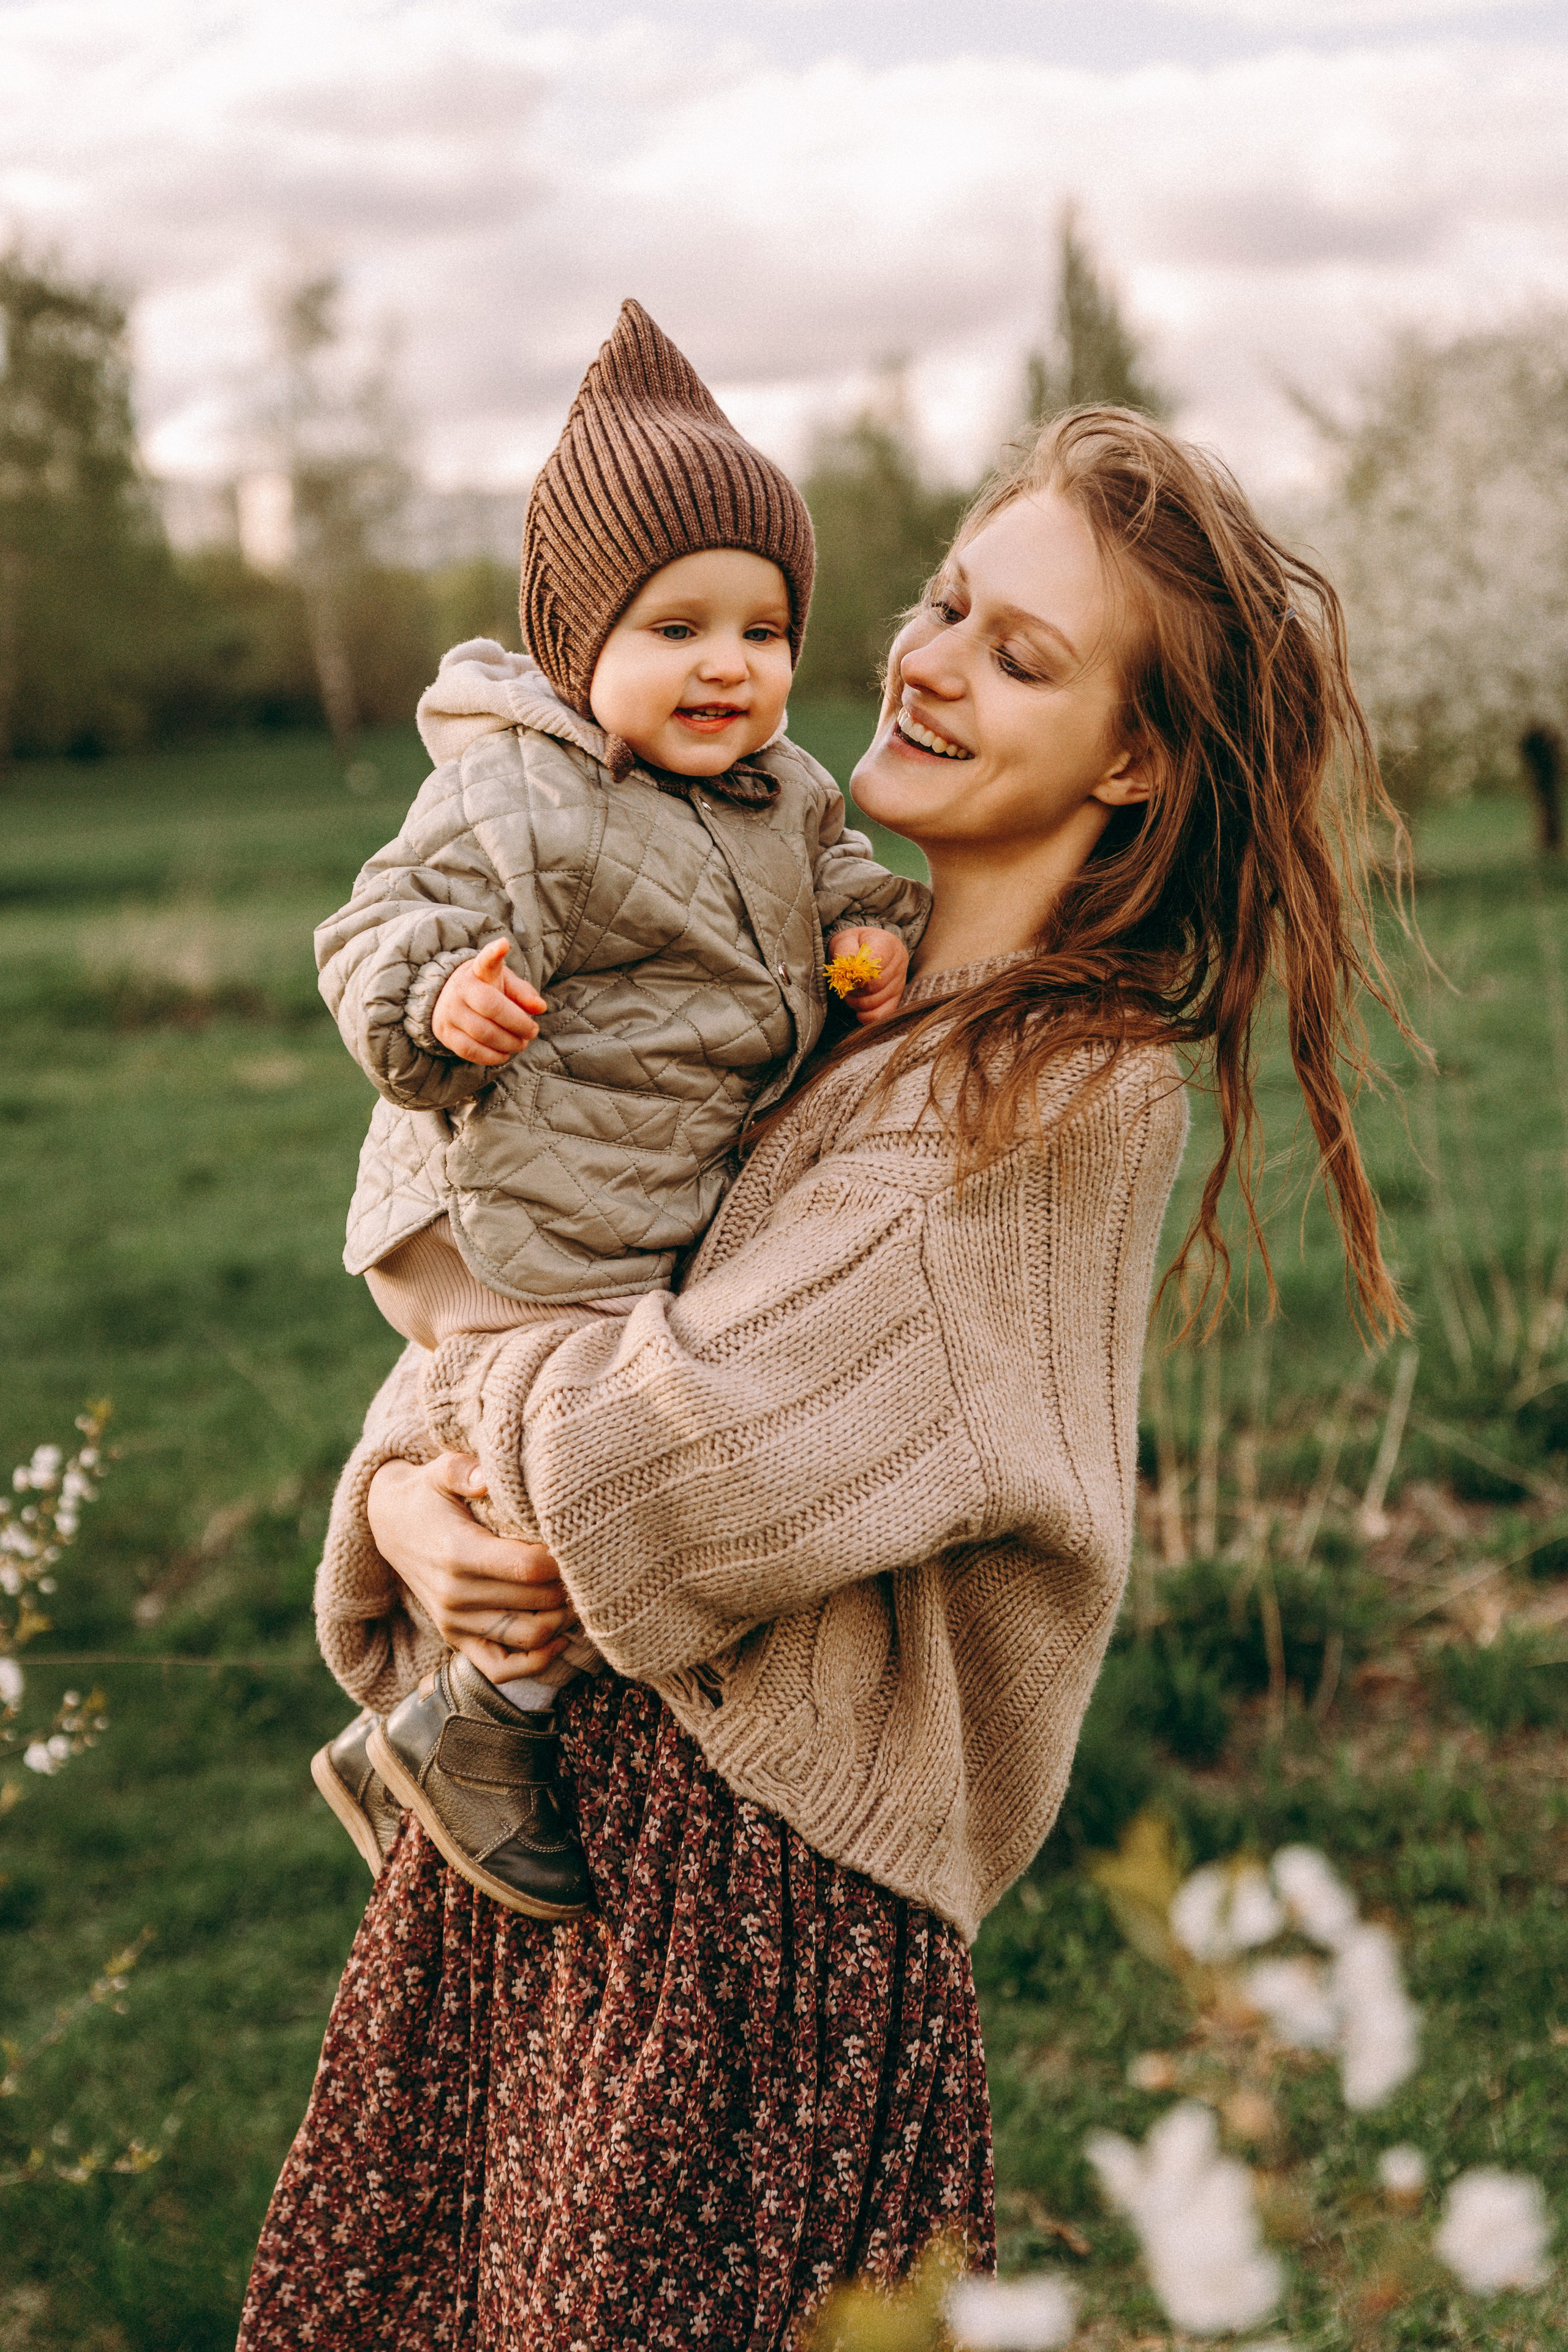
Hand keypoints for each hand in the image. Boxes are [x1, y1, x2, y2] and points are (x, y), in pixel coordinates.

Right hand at [366, 1453, 575, 1680]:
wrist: (390, 1525)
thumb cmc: (428, 1495)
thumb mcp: (440, 1471)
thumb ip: (463, 1470)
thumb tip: (486, 1477)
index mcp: (458, 1552)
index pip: (528, 1568)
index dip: (562, 1559)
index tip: (577, 1541)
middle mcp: (456, 1595)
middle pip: (536, 1602)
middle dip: (571, 1586)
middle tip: (592, 1566)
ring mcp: (455, 1622)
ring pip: (527, 1637)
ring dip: (563, 1620)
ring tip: (580, 1595)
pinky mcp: (456, 1639)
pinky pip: (500, 1668)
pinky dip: (535, 1662)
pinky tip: (560, 1637)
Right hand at [432, 939, 546, 1066]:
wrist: (448, 1000)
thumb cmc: (485, 990)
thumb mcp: (504, 983)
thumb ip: (523, 993)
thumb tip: (540, 1007)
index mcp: (477, 971)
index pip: (485, 961)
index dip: (494, 953)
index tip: (504, 944)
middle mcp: (460, 989)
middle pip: (492, 1008)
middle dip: (518, 1024)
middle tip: (533, 1031)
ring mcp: (449, 1012)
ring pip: (482, 1033)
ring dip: (508, 1043)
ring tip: (521, 1044)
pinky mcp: (445, 1033)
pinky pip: (470, 1051)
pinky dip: (492, 1057)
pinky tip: (505, 1054)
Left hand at [824, 926, 908, 1026]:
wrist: (867, 947)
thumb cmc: (854, 944)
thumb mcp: (846, 939)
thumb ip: (845, 949)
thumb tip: (848, 965)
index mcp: (888, 944)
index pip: (876, 963)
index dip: (858, 973)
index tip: (849, 973)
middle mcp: (899, 963)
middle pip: (874, 986)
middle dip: (854, 989)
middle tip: (846, 984)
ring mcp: (899, 983)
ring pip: (875, 1002)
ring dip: (856, 1002)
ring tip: (851, 993)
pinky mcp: (896, 999)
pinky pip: (882, 1014)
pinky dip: (866, 1015)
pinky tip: (858, 1009)